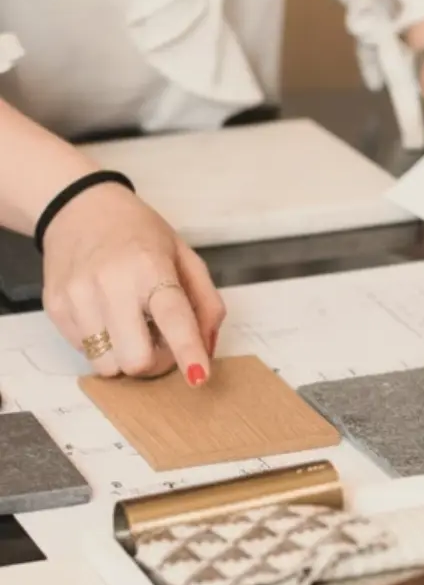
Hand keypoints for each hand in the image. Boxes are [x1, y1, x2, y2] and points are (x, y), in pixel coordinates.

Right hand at [41, 182, 225, 383]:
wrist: (78, 207)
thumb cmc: (138, 233)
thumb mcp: (184, 255)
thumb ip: (206, 302)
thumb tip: (207, 349)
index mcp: (150, 267)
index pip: (173, 317)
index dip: (187, 352)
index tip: (199, 377)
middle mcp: (111, 282)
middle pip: (136, 359)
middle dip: (155, 363)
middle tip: (159, 342)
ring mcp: (78, 296)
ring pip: (107, 365)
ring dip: (126, 356)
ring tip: (130, 326)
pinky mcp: (56, 307)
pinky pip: (85, 353)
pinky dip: (103, 345)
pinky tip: (107, 316)